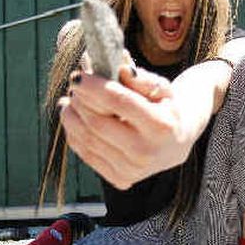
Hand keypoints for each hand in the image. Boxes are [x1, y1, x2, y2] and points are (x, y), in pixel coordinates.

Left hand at [58, 66, 192, 189]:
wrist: (176, 144)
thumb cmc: (165, 109)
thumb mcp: (161, 88)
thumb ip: (139, 77)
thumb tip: (118, 64)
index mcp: (160, 126)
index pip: (118, 102)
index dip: (93, 87)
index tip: (77, 76)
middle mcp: (146, 152)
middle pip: (97, 122)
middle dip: (79, 101)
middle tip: (74, 86)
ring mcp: (132, 170)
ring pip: (87, 140)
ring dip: (71, 117)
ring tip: (69, 101)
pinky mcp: (121, 180)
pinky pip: (87, 155)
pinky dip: (74, 134)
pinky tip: (73, 119)